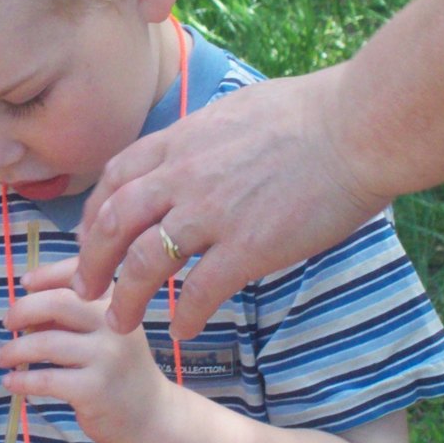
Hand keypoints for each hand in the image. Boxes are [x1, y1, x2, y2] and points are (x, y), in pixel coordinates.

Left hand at [3, 258, 167, 442]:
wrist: (151, 414)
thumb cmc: (118, 368)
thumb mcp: (104, 332)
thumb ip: (70, 314)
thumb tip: (23, 305)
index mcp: (115, 303)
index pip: (79, 272)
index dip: (46, 274)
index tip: (24, 283)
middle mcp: (115, 323)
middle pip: (58, 302)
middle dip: (23, 310)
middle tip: (8, 323)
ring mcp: (107, 356)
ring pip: (46, 343)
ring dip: (15, 349)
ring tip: (3, 357)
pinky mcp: (95, 389)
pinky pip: (46, 378)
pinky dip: (21, 379)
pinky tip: (11, 381)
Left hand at [72, 70, 387, 339]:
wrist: (357, 127)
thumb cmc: (311, 114)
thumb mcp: (234, 111)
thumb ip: (204, 138)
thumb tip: (197, 147)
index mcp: (179, 141)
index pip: (115, 178)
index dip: (93, 212)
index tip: (89, 236)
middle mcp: (183, 177)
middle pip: (113, 223)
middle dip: (91, 261)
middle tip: (86, 289)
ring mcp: (212, 214)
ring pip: (143, 263)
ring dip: (125, 298)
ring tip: (119, 322)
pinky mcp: (248, 247)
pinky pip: (201, 291)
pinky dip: (186, 316)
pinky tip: (182, 331)